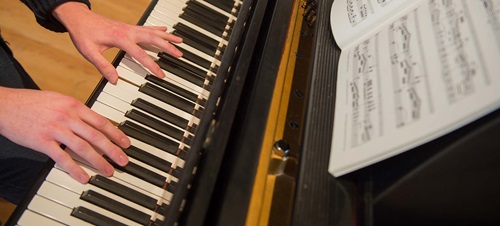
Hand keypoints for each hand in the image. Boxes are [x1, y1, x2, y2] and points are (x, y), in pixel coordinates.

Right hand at [0, 87, 130, 182]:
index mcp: (74, 105)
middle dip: (113, 150)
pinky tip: (83, 177)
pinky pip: (62, 158)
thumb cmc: (32, 103)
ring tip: (108, 171)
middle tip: (123, 161)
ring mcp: (55, 129)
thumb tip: (93, 122)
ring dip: (99, 161)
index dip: (116, 134)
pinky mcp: (42, 141)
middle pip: (96, 136)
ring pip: (83, 147)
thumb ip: (76, 111)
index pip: (101, 121)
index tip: (126, 143)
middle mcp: (68, 117)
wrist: (5, 105)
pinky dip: (74, 169)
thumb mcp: (59, 100)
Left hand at [52, 2, 182, 83]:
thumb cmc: (83, 33)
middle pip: (153, 39)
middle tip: (180, 54)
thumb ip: (103, 66)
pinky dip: (158, 29)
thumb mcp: (89, 52)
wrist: (78, 17)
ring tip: (180, 41)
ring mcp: (129, 28)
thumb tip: (114, 80)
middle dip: (168, 47)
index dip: (152, 65)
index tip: (161, 74)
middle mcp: (128, 31)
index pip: (141, 54)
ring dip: (167, 37)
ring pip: (153, 31)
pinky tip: (165, 30)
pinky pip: (147, 28)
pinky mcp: (128, 27)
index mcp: (120, 38)